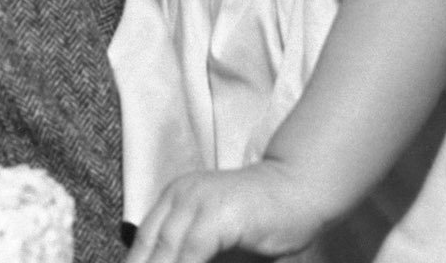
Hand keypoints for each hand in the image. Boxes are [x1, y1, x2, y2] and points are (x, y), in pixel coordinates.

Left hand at [127, 160, 334, 262]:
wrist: (302, 190)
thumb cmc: (265, 222)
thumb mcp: (221, 243)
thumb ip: (197, 256)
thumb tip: (176, 261)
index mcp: (174, 200)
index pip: (143, 242)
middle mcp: (179, 196)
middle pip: (148, 247)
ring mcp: (196, 200)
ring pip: (165, 249)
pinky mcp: (217, 213)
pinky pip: (192, 249)